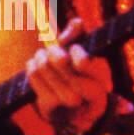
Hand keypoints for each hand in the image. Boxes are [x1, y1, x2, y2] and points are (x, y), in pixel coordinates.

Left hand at [25, 18, 112, 134]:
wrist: (76, 112)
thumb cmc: (80, 74)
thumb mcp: (84, 53)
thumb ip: (80, 35)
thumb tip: (77, 22)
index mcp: (101, 79)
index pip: (83, 62)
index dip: (76, 53)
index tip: (74, 51)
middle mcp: (85, 94)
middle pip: (58, 60)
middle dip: (53, 50)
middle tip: (52, 49)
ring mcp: (66, 103)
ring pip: (43, 66)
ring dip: (40, 56)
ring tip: (44, 57)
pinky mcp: (50, 108)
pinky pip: (33, 75)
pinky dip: (32, 66)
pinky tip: (38, 67)